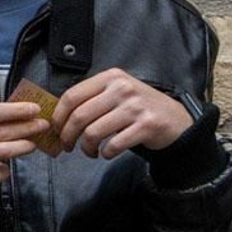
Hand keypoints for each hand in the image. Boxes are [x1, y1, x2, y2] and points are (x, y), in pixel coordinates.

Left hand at [52, 69, 194, 158]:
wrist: (176, 119)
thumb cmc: (138, 108)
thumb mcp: (116, 92)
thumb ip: (91, 98)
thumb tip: (57, 116)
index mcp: (110, 77)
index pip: (71, 96)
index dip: (58, 116)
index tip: (55, 129)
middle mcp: (122, 88)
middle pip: (79, 116)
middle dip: (67, 136)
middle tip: (68, 146)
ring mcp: (136, 107)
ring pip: (93, 132)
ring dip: (86, 148)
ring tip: (90, 151)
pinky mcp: (147, 125)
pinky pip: (114, 145)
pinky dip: (105, 153)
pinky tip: (107, 153)